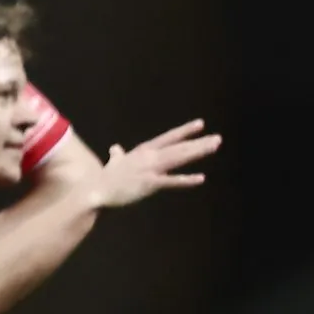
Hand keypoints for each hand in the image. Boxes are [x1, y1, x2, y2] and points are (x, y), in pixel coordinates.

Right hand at [93, 119, 220, 208]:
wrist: (96, 190)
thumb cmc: (105, 178)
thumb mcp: (113, 163)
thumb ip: (118, 155)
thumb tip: (115, 148)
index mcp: (143, 151)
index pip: (168, 138)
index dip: (185, 131)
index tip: (200, 124)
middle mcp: (149, 157)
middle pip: (179, 147)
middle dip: (199, 143)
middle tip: (218, 139)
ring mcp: (150, 169)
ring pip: (178, 158)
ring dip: (197, 152)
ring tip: (214, 147)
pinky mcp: (149, 184)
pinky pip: (171, 181)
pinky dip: (186, 180)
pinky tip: (200, 178)